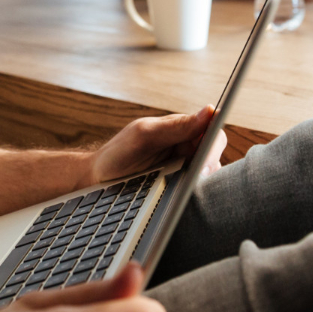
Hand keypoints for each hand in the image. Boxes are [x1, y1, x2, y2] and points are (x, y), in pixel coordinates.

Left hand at [89, 106, 225, 185]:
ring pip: (209, 177)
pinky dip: (194, 196)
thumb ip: (176, 126)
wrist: (98, 180)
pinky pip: (196, 193)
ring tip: (187, 188)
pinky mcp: (179, 191)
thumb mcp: (144, 135)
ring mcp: (184, 171)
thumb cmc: (118, 152)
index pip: (213, 132)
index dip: (214, 143)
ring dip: (203, 183)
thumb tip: (209, 112)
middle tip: (198, 176)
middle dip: (210, 166)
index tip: (207, 156)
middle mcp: (187, 149)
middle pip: (215, 156)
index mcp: (181, 130)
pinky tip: (184, 199)